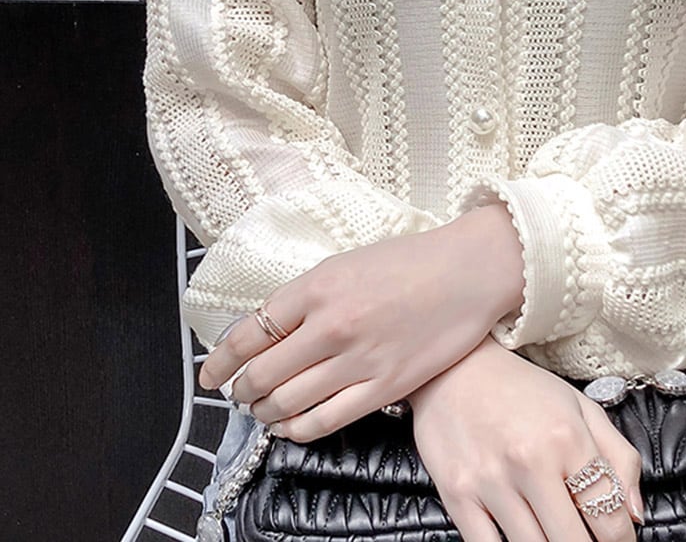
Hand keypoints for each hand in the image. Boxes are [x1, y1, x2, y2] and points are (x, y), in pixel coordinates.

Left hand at [198, 202, 525, 440]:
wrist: (468, 272)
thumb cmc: (410, 261)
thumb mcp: (349, 262)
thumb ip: (308, 295)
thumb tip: (270, 330)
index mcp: (318, 286)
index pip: (250, 332)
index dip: (222, 360)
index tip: (211, 374)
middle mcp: (331, 324)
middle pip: (262, 373)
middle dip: (242, 390)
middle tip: (239, 394)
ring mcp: (357, 359)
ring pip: (287, 402)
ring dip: (264, 412)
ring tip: (262, 411)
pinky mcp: (383, 387)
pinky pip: (324, 421)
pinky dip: (296, 430)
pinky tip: (291, 427)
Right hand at [408, 336, 644, 541]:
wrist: (455, 365)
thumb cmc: (521, 388)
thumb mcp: (581, 407)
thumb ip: (619, 458)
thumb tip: (635, 515)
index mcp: (566, 437)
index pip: (609, 517)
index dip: (622, 541)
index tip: (619, 541)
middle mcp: (530, 461)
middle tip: (586, 538)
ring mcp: (490, 481)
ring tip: (554, 533)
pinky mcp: (457, 494)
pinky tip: (520, 537)